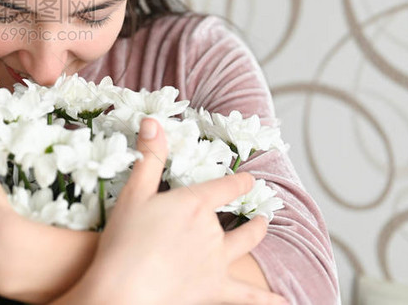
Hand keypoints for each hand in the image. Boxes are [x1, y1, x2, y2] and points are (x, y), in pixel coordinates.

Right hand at [54, 118, 287, 304]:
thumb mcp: (134, 192)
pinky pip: (248, 296)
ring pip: (245, 247)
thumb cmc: (125, 240)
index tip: (249, 179)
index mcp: (195, 204)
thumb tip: (153, 121)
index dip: (239, 182)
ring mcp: (216, 262)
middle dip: (251, 216)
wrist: (124, 288)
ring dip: (257, 236)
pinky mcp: (214, 289)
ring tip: (263, 230)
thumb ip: (148, 157)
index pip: (226, 188)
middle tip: (260, 213)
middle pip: (238, 219)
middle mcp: (212, 231)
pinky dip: (267, 299)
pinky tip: (283, 301)